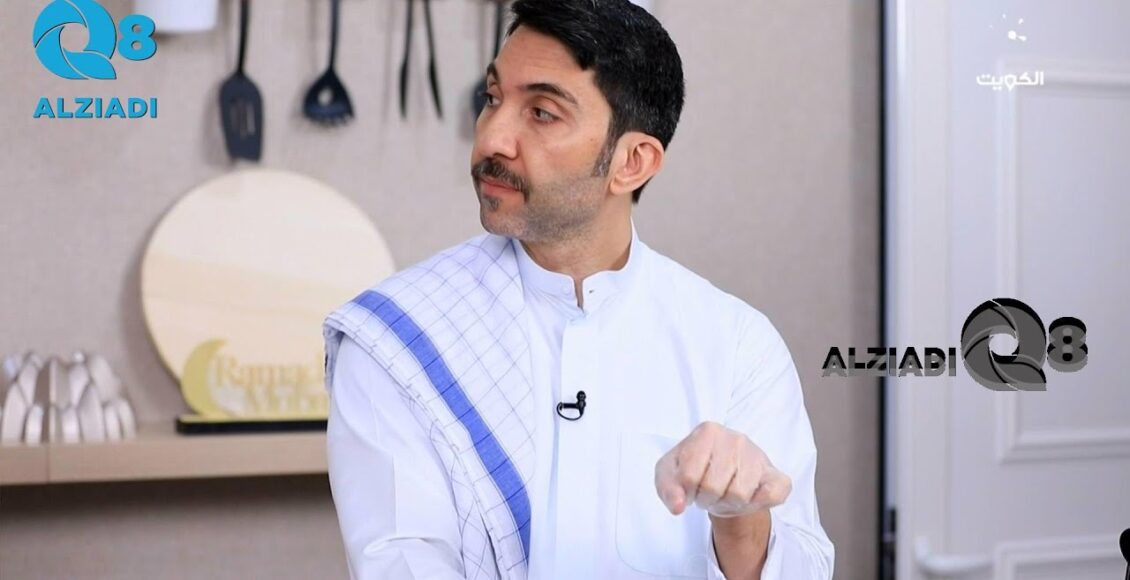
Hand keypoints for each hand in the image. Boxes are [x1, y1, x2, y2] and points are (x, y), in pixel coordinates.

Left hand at [654, 421, 790, 517]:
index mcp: (708, 431)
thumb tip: (677, 506)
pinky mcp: (777, 475)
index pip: (688, 476)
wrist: (724, 475)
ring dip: (728, 504)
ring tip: (725, 493)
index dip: (686, 490)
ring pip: (740, 496)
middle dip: (706, 499)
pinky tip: (747, 496)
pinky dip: (757, 504)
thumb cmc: (694, 470)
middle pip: (713, 487)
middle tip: (708, 492)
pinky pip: (772, 495)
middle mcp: (736, 438)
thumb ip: (667, 489)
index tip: (690, 485)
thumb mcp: (669, 474)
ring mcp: (758, 455)